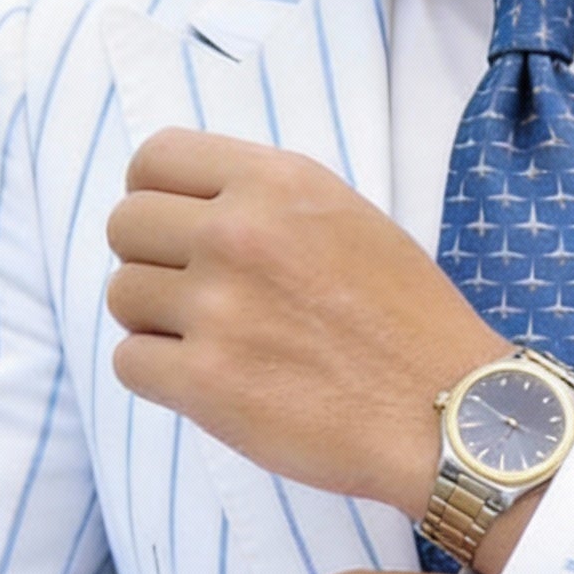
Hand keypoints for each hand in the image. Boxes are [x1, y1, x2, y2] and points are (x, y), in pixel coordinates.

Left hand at [107, 132, 506, 516]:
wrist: (451, 413)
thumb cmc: (408, 322)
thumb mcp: (349, 219)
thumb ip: (267, 203)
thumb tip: (187, 211)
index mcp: (277, 182)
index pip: (153, 160)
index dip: (154, 197)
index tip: (177, 232)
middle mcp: (239, 234)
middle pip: (125, 227)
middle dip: (152, 262)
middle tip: (199, 299)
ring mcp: (219, 309)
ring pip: (122, 297)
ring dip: (156, 323)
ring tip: (216, 344)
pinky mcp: (206, 383)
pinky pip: (130, 363)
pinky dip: (160, 377)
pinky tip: (211, 384)